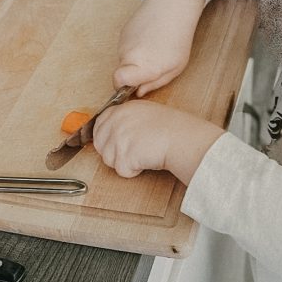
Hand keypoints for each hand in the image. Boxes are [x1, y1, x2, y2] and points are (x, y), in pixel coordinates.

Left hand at [93, 100, 223, 184]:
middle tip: (132, 152)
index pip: (99, 124)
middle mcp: (117, 121)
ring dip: (124, 162)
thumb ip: (126, 119)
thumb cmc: (173, 129)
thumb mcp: (146, 113)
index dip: (105, 138)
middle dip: (113, 152)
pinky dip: (133, 171)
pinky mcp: (123, 155)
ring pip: (108, 160)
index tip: (114, 144)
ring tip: (143, 154)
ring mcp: (118, 138)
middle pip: (100, 144)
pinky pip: (121, 170)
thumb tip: (113, 133)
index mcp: (122, 109)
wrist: (182, 138)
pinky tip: (146, 161)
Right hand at [114, 0, 205, 96]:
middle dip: (133, 73)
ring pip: (124, 59)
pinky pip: (125, 47)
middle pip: (121, 72)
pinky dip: (135, 47)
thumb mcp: (175, 68)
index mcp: (143, 67)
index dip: (121, 87)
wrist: (171, 7)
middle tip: (152, 64)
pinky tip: (149, 39)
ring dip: (135, 59)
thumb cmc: (178, 38)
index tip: (130, 86)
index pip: (118, 82)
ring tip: (153, 48)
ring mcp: (123, 42)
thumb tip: (139, 92)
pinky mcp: (123, 32)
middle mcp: (129, 56)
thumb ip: (155, 84)